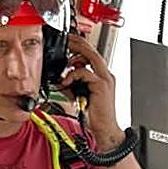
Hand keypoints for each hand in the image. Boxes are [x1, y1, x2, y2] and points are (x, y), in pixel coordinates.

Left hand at [61, 33, 121, 148]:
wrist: (104, 129)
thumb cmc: (96, 115)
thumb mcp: (79, 95)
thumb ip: (73, 84)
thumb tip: (61, 78)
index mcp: (103, 77)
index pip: (92, 55)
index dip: (81, 46)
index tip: (69, 41)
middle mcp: (106, 76)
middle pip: (93, 51)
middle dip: (79, 43)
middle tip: (67, 39)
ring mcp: (106, 80)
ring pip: (92, 58)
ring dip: (77, 56)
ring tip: (66, 61)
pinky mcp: (102, 86)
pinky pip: (86, 72)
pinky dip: (73, 75)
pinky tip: (66, 82)